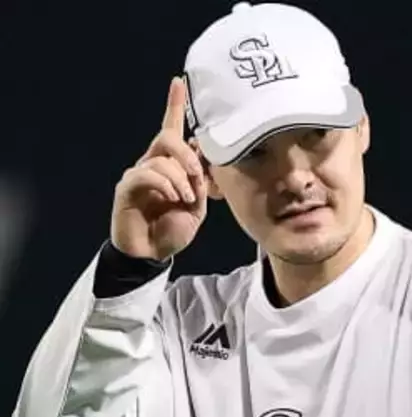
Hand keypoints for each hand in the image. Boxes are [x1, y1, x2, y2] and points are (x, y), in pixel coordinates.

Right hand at [110, 77, 207, 261]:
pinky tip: (173, 197)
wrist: (152, 254)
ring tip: (186, 198)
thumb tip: (202, 158)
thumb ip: (201, 182)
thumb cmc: (173, 229)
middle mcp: (152, 164)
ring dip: (180, 176)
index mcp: (170, 166)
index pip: (172, 130)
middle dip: (187, 153)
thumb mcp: (197, 206)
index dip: (174, 106)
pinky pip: (146, 173)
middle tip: (198, 173)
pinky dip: (165, 184)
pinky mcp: (126, 188)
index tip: (179, 82)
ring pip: (161, 158)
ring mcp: (138, 175)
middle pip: (168, 137)